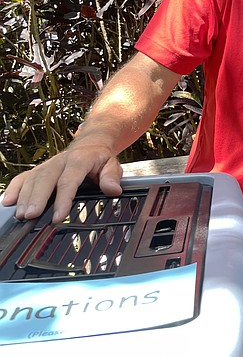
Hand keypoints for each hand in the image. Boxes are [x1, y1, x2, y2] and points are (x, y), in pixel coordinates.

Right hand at [1, 144, 122, 223]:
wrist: (91, 144)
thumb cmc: (100, 158)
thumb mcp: (112, 165)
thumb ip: (111, 177)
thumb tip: (113, 190)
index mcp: (79, 160)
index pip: (69, 180)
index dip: (63, 199)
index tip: (58, 216)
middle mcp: (60, 161)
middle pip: (45, 179)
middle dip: (37, 198)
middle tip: (31, 216)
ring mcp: (47, 165)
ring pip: (32, 179)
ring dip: (24, 197)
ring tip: (21, 215)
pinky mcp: (39, 169)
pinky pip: (24, 177)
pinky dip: (14, 188)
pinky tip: (8, 201)